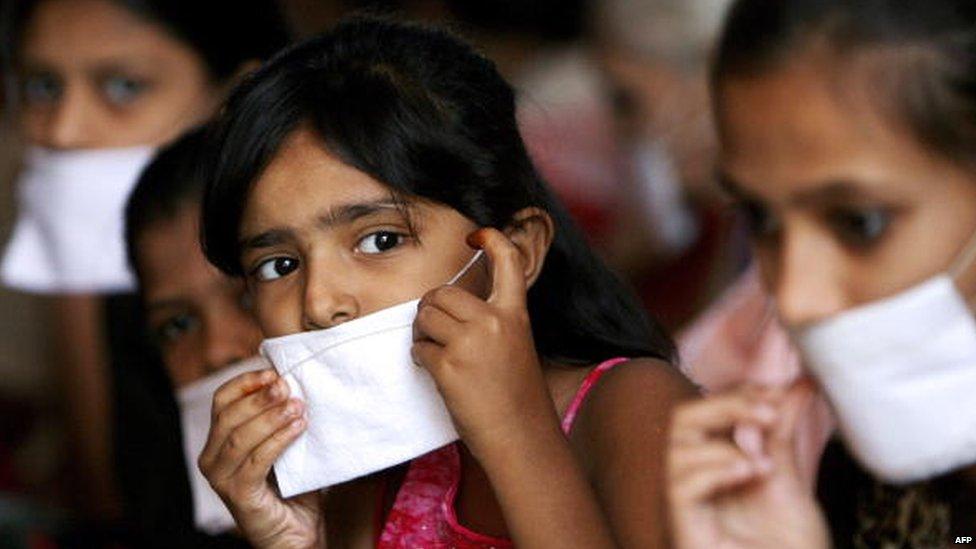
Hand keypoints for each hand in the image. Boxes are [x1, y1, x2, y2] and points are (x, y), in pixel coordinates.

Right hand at [199, 369, 324, 548]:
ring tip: (298, 406)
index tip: (274, 372)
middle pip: (228, 415)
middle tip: (288, 387)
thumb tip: (296, 381)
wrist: (297, 531)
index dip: (245, 382)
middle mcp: (212, 459)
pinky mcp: (237, 495)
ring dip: (271, 417)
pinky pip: (256, 460)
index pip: (222, 400)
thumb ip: (283, 416)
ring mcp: (221, 479)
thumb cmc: (292, 487)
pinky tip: (299, 427)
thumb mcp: (285, 443)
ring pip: (239, 437)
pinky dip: (278, 440)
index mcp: (218, 441)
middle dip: (259, 397)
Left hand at [411, 228, 559, 457]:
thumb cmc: (517, 396)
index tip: (476, 235)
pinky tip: (435, 372)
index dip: (491, 238)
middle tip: (434, 330)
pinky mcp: (448, 365)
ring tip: (434, 351)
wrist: (520, 435)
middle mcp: (493, 321)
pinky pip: (418, 347)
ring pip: (424, 315)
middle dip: (430, 309)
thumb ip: (494, 322)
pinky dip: (420, 358)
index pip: (508, 260)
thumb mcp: (516, 346)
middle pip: (442, 292)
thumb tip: (452, 307)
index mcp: (515, 314)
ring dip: (421, 331)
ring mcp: (469, 342)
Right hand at [667, 382, 829, 548]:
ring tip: (764, 459)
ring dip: (721, 440)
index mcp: (714, 468)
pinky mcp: (683, 533)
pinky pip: (679, 488)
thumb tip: (798, 383)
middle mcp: (692, 485)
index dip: (735, 393)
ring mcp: (686, 510)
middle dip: (724, 405)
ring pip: (674, 449)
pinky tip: (750, 472)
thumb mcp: (789, 483)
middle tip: (767, 410)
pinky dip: (713, 470)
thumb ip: (782, 435)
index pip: (705, 412)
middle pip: (682, 421)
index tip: (776, 390)